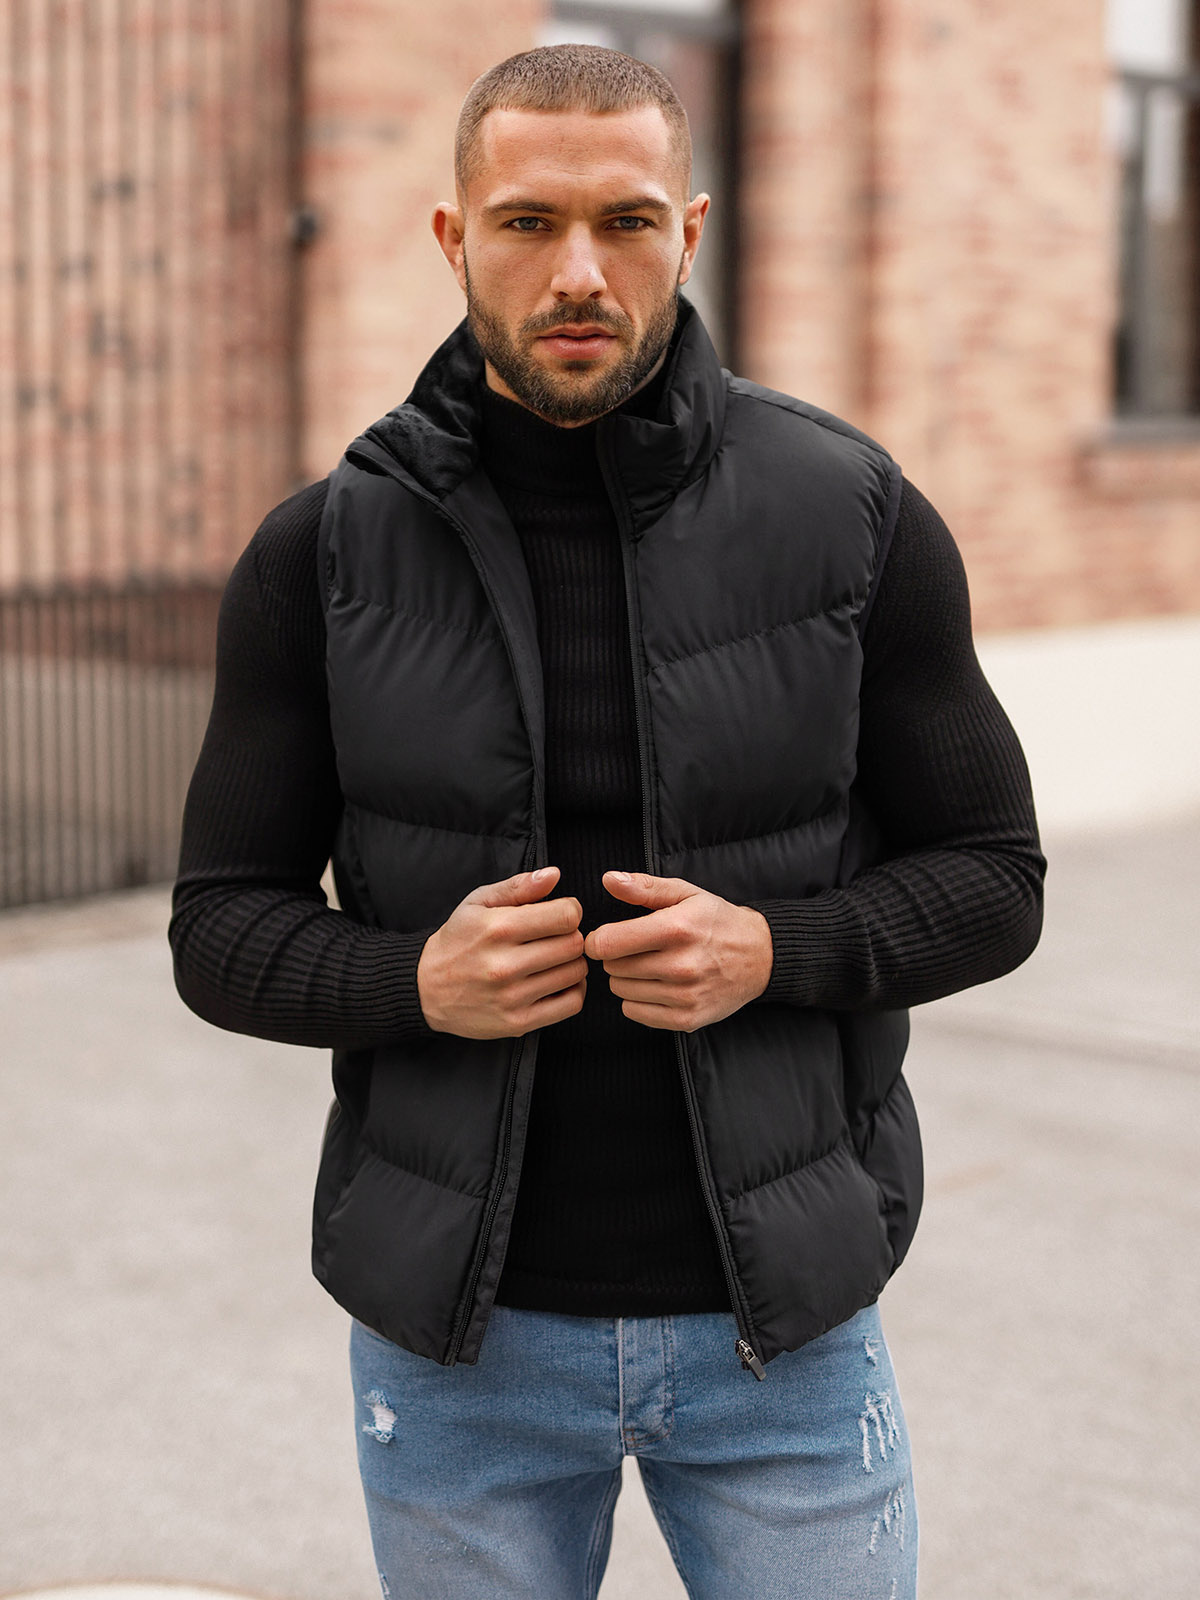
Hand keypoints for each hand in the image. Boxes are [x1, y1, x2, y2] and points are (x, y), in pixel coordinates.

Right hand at [417, 866, 586, 1038]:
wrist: (426, 987)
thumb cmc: (458, 940)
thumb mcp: (478, 902)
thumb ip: (518, 886)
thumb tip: (554, 874)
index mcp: (498, 929)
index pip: (566, 916)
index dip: (570, 910)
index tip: (559, 914)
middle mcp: (505, 965)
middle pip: (574, 945)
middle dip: (571, 935)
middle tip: (556, 937)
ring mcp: (512, 997)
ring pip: (575, 973)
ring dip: (572, 962)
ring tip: (553, 959)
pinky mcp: (518, 1022)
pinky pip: (571, 1004)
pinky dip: (573, 990)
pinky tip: (556, 981)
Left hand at [583, 871, 773, 1032]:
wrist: (760, 956)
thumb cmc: (717, 921)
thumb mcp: (685, 893)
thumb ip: (644, 887)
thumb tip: (609, 879)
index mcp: (677, 929)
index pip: (609, 944)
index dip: (598, 940)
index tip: (607, 937)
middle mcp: (681, 965)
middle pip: (613, 968)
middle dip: (616, 957)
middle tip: (636, 949)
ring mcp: (685, 996)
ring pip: (621, 991)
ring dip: (627, 979)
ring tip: (650, 966)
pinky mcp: (688, 1019)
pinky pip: (634, 1013)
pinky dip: (638, 1000)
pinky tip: (656, 986)